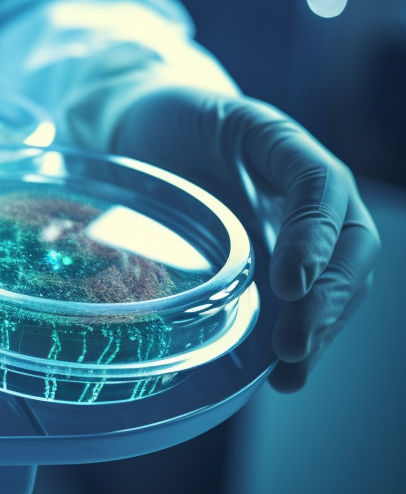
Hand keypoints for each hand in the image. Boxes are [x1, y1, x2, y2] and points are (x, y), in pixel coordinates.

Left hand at [112, 88, 378, 391]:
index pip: (320, 186)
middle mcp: (308, 187)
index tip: (288, 284)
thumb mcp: (168, 122)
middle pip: (349, 244)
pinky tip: (286, 372)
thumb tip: (143, 221)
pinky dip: (305, 333)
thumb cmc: (163, 124)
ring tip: (293, 371)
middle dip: (327, 300)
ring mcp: (302, 222)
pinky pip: (310, 294)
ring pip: (341, 277)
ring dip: (324, 327)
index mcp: (283, 146)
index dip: (313, 236)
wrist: (150, 125)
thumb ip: (181, 157)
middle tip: (293, 346)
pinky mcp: (283, 254)